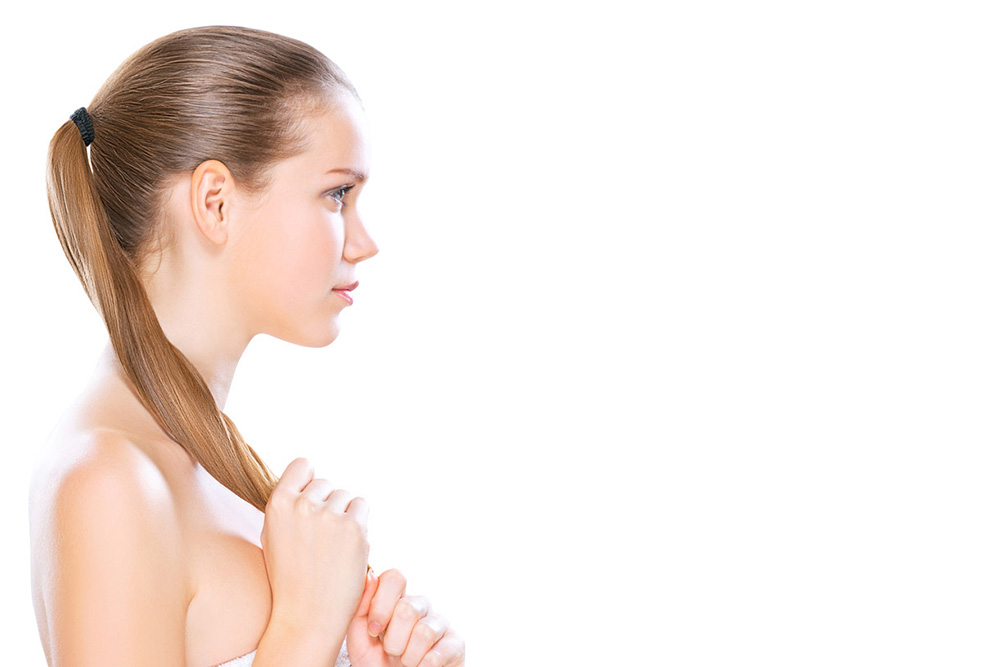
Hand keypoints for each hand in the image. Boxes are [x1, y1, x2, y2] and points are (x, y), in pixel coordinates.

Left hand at [346, 568, 464, 666]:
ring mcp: (440, 623)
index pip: (395, 578)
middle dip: (393, 640)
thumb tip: (370, 576)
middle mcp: (420, 606)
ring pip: (424, 632)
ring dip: (408, 657)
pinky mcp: (456, 643)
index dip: (381, 604)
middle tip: (391, 652)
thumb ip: (360, 608)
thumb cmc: (375, 662)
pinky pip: (438, 654)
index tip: (373, 631)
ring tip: (406, 662)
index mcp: (396, 599)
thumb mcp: (359, 638)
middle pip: (407, 608)